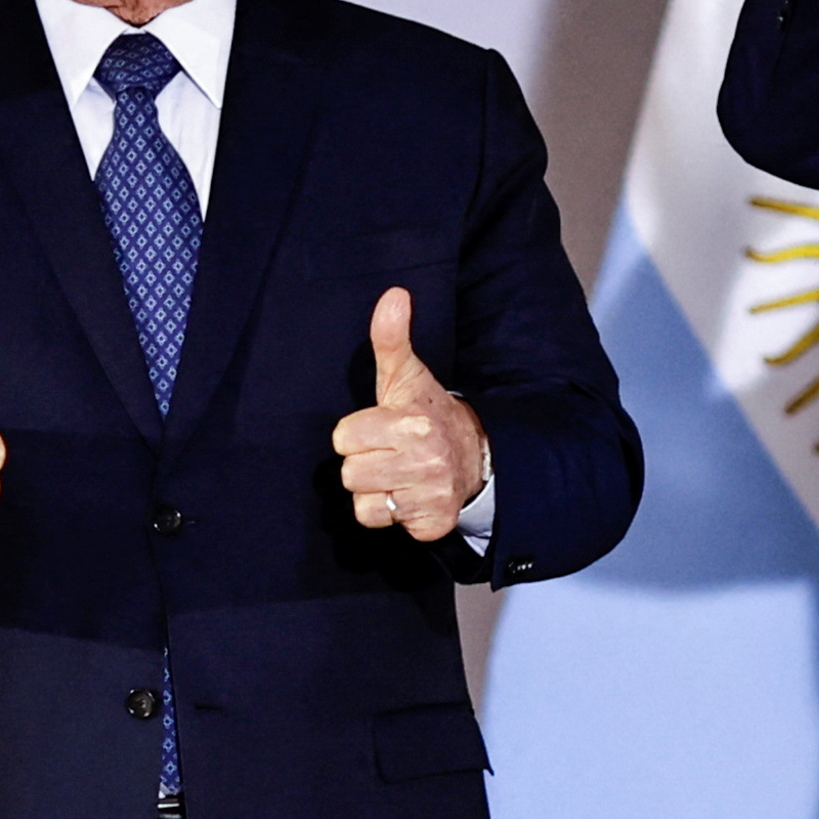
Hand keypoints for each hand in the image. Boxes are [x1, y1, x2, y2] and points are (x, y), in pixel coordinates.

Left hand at [329, 286, 485, 542]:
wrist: (475, 453)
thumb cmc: (425, 412)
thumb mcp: (406, 375)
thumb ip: (391, 338)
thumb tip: (394, 295)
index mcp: (410, 422)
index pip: (343, 438)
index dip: (356, 433)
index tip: (379, 428)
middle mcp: (423, 459)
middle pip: (350, 474)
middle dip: (364, 463)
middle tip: (388, 452)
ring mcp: (430, 494)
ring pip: (364, 504)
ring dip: (375, 491)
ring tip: (396, 474)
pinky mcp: (433, 523)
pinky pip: (382, 523)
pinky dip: (391, 514)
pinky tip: (407, 495)